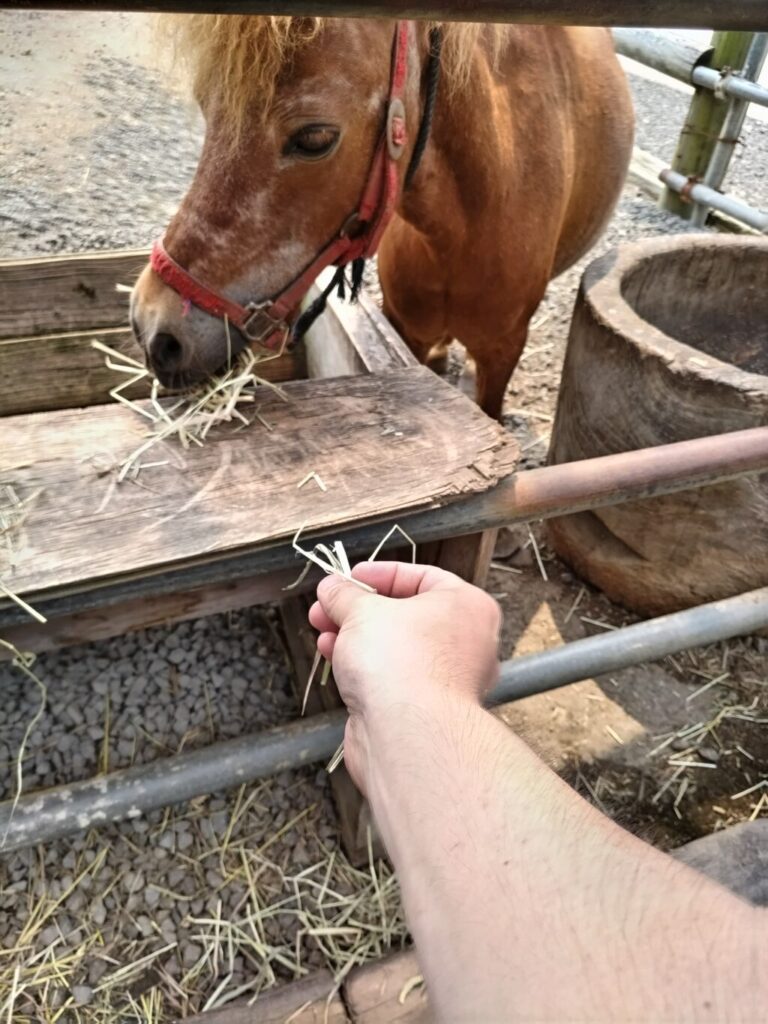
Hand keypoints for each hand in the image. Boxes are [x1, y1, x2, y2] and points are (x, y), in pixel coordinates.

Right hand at [308, 562, 500, 789]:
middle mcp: (464, 641)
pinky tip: (331, 655)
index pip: (423, 577)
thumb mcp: (363, 611)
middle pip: (404, 613)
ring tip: (321, 627)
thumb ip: (345, 595)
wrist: (408, 736)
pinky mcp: (422, 708)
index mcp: (466, 607)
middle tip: (327, 605)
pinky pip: (390, 675)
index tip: (349, 577)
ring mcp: (445, 678)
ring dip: (354, 635)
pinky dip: (361, 663)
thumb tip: (331, 586)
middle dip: (358, 608)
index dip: (380, 574)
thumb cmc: (401, 662)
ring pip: (394, 646)